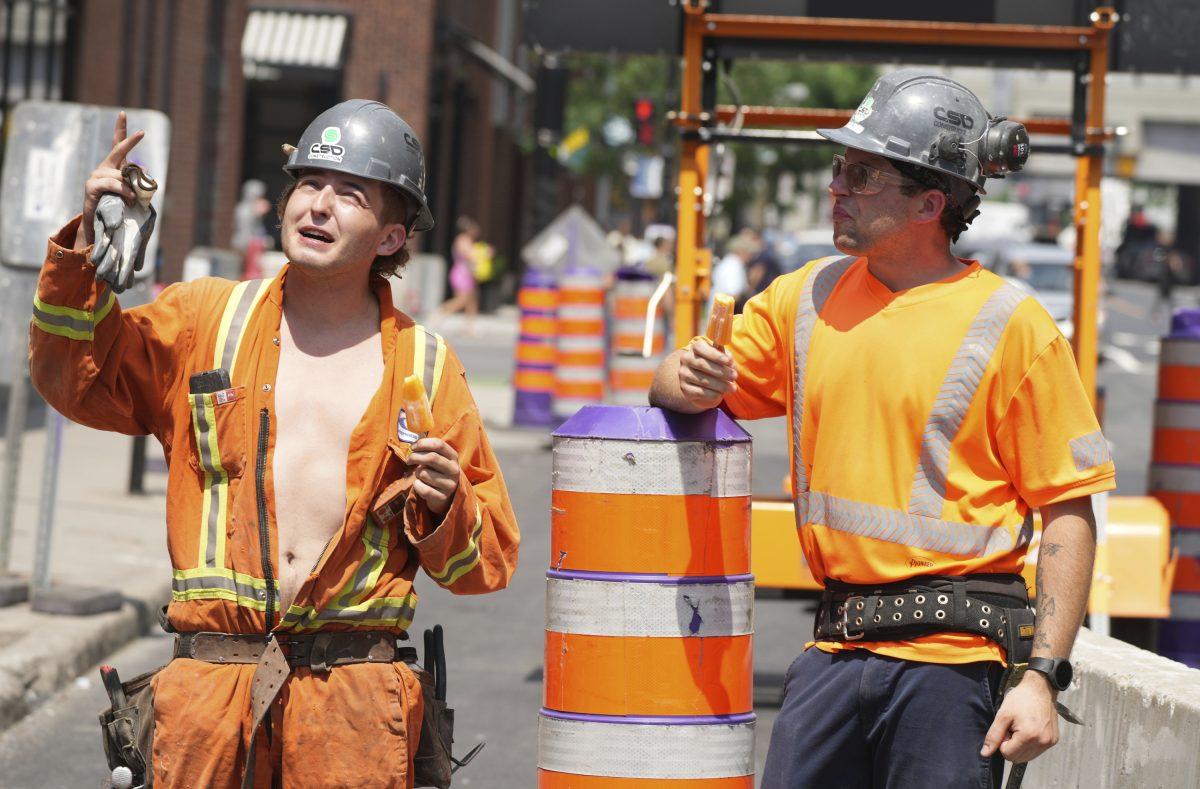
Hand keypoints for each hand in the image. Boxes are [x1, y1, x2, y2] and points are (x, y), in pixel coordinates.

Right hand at [75, 112, 142, 248]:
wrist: (99, 224)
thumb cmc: (117, 208)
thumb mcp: (131, 194)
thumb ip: (138, 182)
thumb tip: (145, 171)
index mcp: (115, 167)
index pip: (117, 144)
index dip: (120, 129)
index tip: (123, 113)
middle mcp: (104, 168)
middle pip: (118, 151)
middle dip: (130, 142)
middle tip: (142, 133)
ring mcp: (96, 176)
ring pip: (118, 175)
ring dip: (129, 186)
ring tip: (133, 198)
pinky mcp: (91, 187)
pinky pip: (111, 185)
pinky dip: (122, 190)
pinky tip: (129, 196)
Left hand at [409, 437, 460, 516]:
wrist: (444, 495)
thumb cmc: (436, 472)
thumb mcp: (436, 459)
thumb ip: (427, 450)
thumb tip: (413, 442)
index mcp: (453, 457)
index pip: (439, 444)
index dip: (423, 443)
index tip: (413, 447)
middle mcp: (454, 469)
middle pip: (431, 457)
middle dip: (415, 457)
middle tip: (408, 460)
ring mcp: (450, 484)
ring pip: (424, 473)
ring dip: (417, 473)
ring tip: (421, 476)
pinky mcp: (442, 497)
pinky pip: (422, 488)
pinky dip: (417, 485)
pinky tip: (421, 485)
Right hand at [677, 338, 737, 409]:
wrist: (703, 383)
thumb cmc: (715, 366)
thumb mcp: (721, 358)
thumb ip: (725, 357)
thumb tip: (729, 361)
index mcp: (695, 348)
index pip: (700, 348)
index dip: (715, 354)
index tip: (729, 361)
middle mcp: (686, 360)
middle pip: (702, 364)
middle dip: (721, 371)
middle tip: (734, 376)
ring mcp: (683, 375)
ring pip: (702, 380)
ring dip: (720, 385)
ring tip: (732, 387)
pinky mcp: (685, 389)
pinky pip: (699, 392)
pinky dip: (712, 394)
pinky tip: (720, 394)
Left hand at [981, 671, 1059, 762]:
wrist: (1040, 688)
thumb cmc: (1020, 699)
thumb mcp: (1002, 715)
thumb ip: (993, 736)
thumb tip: (985, 754)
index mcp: (1029, 736)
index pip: (1007, 754)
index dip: (1003, 742)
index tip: (1006, 727)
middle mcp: (1042, 742)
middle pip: (1017, 758)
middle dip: (1011, 745)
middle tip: (1013, 727)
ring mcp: (1050, 743)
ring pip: (1026, 757)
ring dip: (1020, 745)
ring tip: (1021, 727)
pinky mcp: (1054, 741)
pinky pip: (1036, 751)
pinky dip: (1029, 744)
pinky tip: (1029, 729)